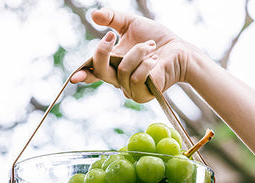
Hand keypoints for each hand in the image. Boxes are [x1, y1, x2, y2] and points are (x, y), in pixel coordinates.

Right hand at [71, 8, 197, 102]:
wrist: (180, 50)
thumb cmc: (156, 39)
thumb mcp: (132, 24)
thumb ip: (112, 19)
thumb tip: (93, 15)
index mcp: (112, 65)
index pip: (94, 71)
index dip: (83, 74)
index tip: (74, 77)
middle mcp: (117, 80)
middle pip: (101, 71)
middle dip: (102, 52)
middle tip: (110, 36)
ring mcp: (129, 90)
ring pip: (122, 71)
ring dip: (137, 52)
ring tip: (151, 47)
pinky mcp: (142, 94)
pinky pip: (136, 78)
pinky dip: (146, 64)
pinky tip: (154, 60)